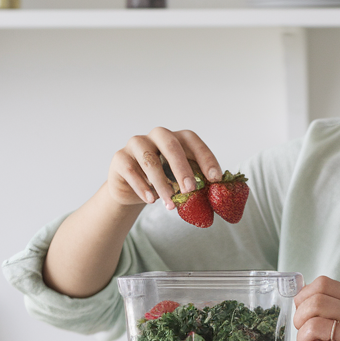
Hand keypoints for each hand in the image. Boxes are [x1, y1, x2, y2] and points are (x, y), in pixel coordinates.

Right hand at [107, 127, 222, 211]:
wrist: (134, 192)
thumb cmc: (164, 183)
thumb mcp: (181, 182)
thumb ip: (197, 183)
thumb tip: (219, 196)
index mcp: (176, 138)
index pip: (192, 141)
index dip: (205, 158)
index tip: (215, 178)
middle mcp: (157, 136)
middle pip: (170, 144)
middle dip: (182, 168)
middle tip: (191, 189)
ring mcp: (136, 144)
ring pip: (149, 159)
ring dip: (161, 184)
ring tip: (170, 204)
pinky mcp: (120, 157)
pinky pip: (130, 170)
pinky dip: (142, 187)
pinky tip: (151, 200)